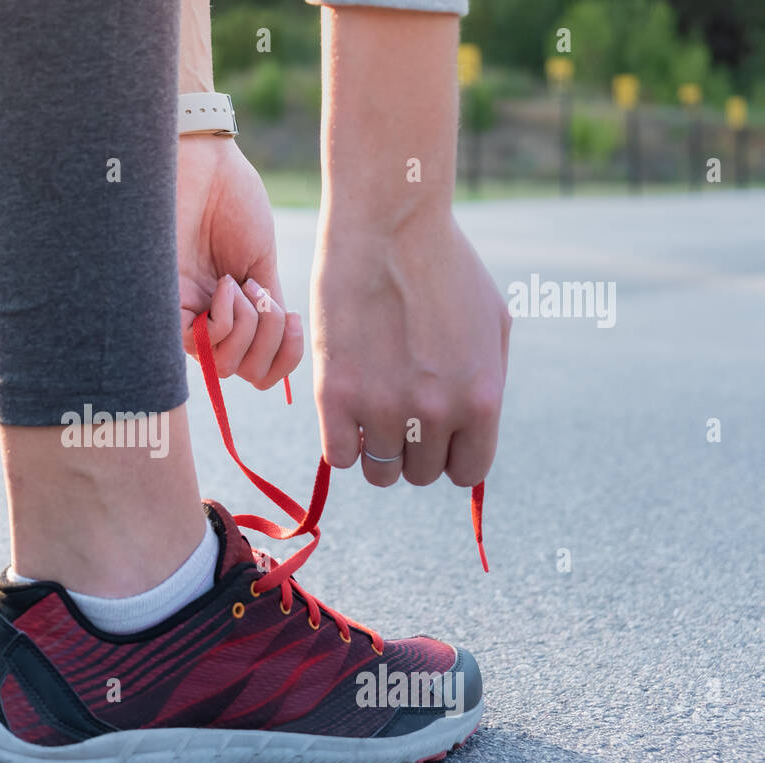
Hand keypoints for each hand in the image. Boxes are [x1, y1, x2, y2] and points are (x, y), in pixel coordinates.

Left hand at [177, 135, 302, 388]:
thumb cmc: (232, 204)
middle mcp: (211, 320)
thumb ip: (268, 311)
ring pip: (225, 366)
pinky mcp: (167, 306)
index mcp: (237, 312)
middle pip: (246, 373)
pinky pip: (199, 344)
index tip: (293, 318)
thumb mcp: (263, 262)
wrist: (205, 166)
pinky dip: (224, 321)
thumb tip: (276, 349)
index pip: (260, 369)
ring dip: (246, 327)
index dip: (285, 360)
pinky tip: (225, 286)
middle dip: (269, 340)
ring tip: (237, 282)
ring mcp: (189, 315)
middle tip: (260, 292)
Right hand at [311, 207, 510, 487]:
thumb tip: (470, 431)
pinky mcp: (335, 396)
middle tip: (398, 411)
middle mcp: (436, 412)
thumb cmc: (443, 264)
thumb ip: (485, 383)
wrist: (387, 224)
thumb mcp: (492, 323)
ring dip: (376, 449)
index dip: (450, 455)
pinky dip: (343, 442)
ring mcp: (383, 407)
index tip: (435, 435)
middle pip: (420, 473)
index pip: (468, 470)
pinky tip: (345, 410)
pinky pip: (339, 457)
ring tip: (370, 411)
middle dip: (412, 448)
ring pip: (380, 472)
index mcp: (482, 398)